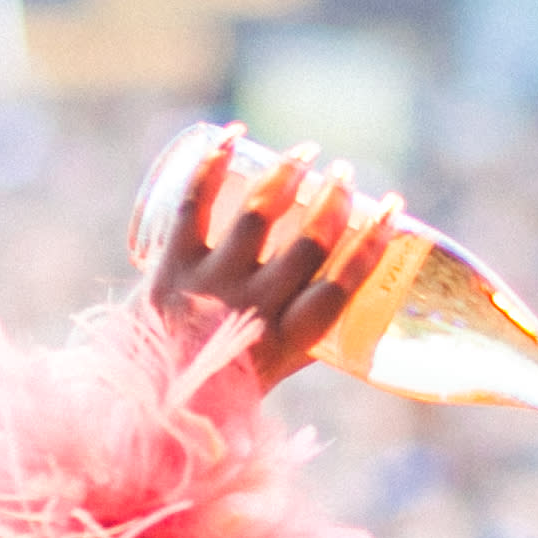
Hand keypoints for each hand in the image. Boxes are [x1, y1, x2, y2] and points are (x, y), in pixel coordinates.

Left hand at [140, 127, 399, 383]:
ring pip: (258, 216)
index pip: (342, 286)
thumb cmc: (219, 390)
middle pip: (307, 244)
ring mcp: (211, 283)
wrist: (144, 401)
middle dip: (334, 200)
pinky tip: (232, 136)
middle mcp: (254, 309)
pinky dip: (213, 165)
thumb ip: (305, 340)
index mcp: (287, 342)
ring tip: (306, 153)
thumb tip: (346, 308)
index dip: (373, 244)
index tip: (393, 210)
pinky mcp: (173, 264)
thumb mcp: (274, 372)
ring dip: (287, 176)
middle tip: (346, 173)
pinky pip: (194, 204)